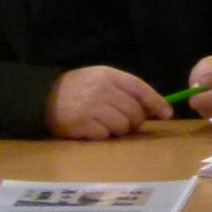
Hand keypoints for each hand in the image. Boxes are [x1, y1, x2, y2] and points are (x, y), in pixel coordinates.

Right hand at [47, 66, 171, 138]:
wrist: (44, 96)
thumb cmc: (80, 88)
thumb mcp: (102, 79)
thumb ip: (126, 90)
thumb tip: (153, 108)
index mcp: (109, 75)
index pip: (140, 88)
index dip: (156, 102)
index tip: (167, 114)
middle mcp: (102, 90)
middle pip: (134, 111)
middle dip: (136, 121)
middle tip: (129, 123)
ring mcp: (91, 108)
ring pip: (123, 126)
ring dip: (121, 130)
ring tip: (109, 125)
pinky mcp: (81, 125)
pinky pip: (106, 135)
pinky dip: (104, 135)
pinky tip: (94, 129)